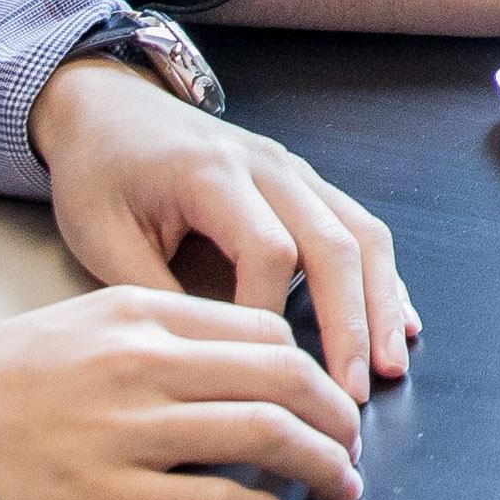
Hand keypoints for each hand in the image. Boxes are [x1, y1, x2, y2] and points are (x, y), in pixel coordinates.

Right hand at [0, 283, 359, 499]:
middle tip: (352, 443)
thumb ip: (159, 335)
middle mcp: (144, 365)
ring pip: (265, 438)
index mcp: (139, 316)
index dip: (313, 367)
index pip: (264, 331)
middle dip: (336, 416)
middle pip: (282, 379)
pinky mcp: (112, 498)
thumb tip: (238, 362)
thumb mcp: (83, 325)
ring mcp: (130, 433)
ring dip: (320, 465)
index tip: (326, 395)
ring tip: (340, 483)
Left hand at [31, 57, 416, 385]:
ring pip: (359, 234)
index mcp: (211, 174)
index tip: (259, 369)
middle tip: (351, 393)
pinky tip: (400, 321)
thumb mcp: (102, 236)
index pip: (267, 250)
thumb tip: (207, 363)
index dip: (270, 315)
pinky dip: (382, 278)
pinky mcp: (303, 184)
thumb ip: (154, 294)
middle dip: (349, 323)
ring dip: (380, 303)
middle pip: (332, 242)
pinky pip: (357, 227)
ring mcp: (293, 171)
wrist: (106, 107)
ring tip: (390, 366)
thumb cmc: (99, 173)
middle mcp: (266, 166)